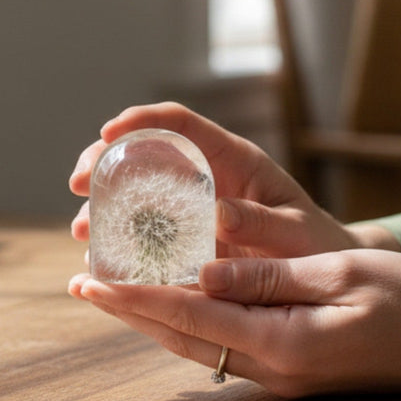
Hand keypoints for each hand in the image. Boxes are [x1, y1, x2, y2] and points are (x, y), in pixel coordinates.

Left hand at [69, 249, 400, 400]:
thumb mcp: (343, 275)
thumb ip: (269, 276)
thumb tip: (205, 270)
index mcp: (283, 342)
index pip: (190, 314)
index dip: (136, 296)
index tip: (91, 280)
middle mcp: (271, 367)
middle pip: (180, 335)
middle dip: (126, 310)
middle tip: (81, 284)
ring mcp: (278, 375)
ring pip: (194, 344)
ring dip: (148, 318)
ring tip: (108, 292)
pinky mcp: (286, 369)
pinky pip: (218, 346)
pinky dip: (184, 323)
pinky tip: (167, 304)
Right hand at [70, 103, 398, 258]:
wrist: (323, 280)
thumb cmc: (316, 248)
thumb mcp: (297, 234)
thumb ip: (263, 222)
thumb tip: (218, 214)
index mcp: (233, 159)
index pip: (179, 123)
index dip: (141, 119)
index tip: (108, 132)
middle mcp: (205, 176)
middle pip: (143, 152)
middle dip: (104, 161)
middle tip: (77, 184)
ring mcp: (190, 207)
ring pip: (135, 191)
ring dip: (103, 206)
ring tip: (83, 230)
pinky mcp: (183, 238)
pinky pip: (143, 230)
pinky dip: (117, 239)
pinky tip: (100, 257)